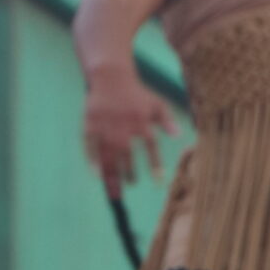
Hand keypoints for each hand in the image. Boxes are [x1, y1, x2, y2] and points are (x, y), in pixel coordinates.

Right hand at [82, 67, 179, 195]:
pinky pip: (90, 146)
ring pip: (107, 155)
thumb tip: (179, 136)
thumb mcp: (156, 104)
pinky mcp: (90, 124)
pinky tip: (95, 173)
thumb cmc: (136, 93)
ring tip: (114, 192)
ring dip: (111, 174)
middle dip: (127, 174)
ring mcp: (105, 126)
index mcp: (141, 122)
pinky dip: (92, 159)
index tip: (158, 182)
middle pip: (125, 156)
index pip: (151, 147)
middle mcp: (123, 126)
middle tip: (129, 189)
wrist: (111, 77)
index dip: (155, 165)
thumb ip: (167, 120)